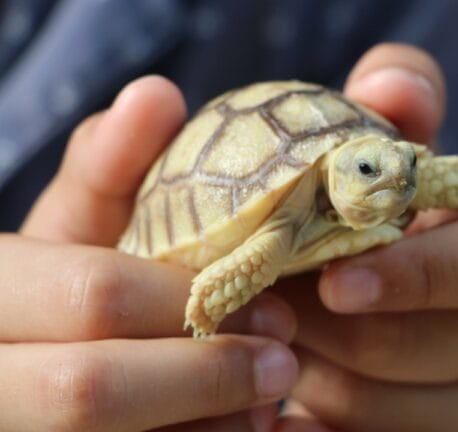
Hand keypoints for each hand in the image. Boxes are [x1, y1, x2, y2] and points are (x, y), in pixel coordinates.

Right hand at [5, 77, 298, 430]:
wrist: (20, 375)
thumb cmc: (56, 296)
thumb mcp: (72, 234)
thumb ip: (108, 171)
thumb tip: (158, 93)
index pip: (93, 296)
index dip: (192, 303)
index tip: (275, 308)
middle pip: (89, 393)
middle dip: (206, 377)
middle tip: (284, 366)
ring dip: (210, 428)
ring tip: (263, 405)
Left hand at [273, 44, 457, 431]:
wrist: (421, 292)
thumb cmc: (405, 210)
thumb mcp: (405, 147)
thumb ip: (401, 102)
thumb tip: (391, 86)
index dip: (418, 276)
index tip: (333, 281)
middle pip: (426, 350)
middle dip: (328, 332)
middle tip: (258, 308)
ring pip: (391, 411)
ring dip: (315, 376)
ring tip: (272, 341)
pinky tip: (284, 413)